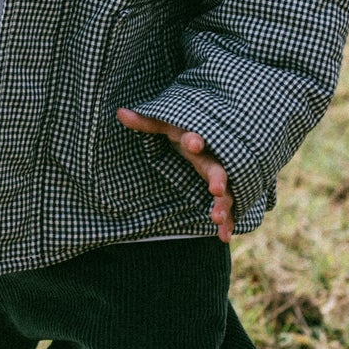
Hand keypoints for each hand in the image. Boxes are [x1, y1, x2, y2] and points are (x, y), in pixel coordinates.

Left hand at [117, 109, 234, 240]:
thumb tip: (119, 113)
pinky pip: (228, 209)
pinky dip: (229, 222)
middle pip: (217, 168)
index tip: (193, 142)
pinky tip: (224, 236)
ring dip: (223, 205)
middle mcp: (212, 159)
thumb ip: (145, 122)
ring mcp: (220, 177)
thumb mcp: (164, 125)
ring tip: (217, 219)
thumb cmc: (182, 131)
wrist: (213, 135)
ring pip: (227, 192)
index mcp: (196, 140)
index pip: (195, 138)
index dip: (194, 140)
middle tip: (216, 189)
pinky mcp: (224, 193)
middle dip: (218, 178)